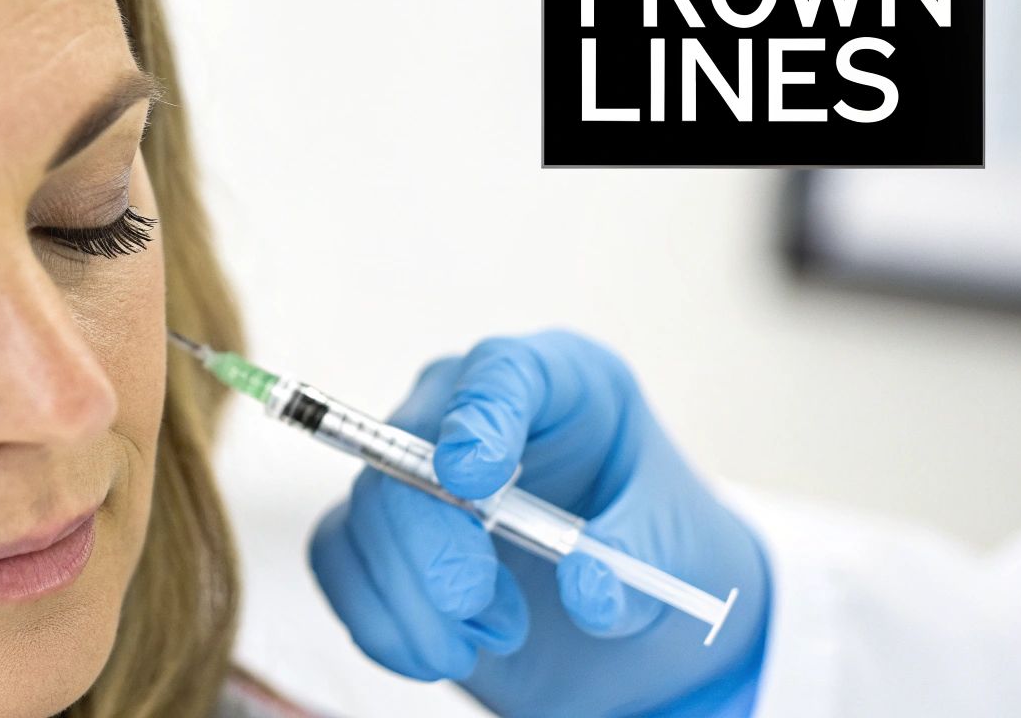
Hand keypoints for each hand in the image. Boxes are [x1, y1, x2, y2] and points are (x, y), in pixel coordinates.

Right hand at [308, 329, 770, 717]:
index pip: (501, 370)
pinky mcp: (386, 532)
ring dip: (411, 595)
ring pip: (366, 507)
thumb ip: (637, 567)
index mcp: (560, 383)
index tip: (476, 478)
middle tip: (475, 607)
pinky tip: (436, 652)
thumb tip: (588, 590)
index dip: (480, 415)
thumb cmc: (661, 549)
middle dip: (431, 538)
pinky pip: (340, 558)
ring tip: (482, 644)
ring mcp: (421, 469)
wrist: (635, 617)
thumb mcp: (680, 553)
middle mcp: (476, 411)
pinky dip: (379, 619)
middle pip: (409, 444)